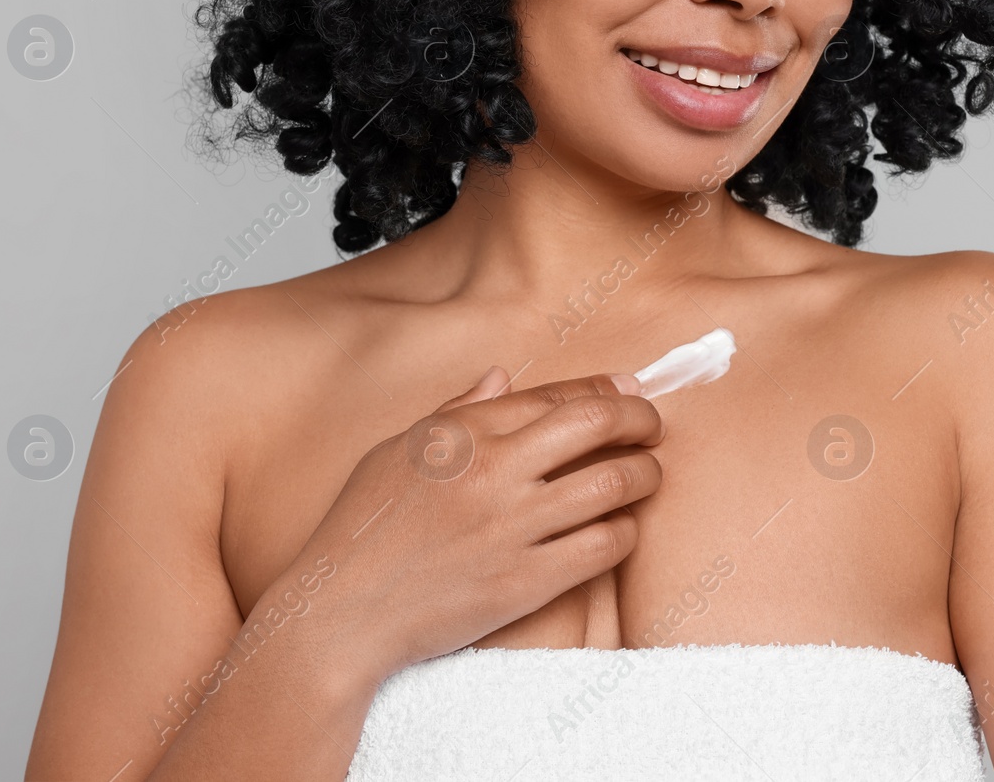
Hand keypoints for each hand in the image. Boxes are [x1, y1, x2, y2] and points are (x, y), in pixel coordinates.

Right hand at [292, 368, 663, 676]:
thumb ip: (455, 412)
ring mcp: (512, 526)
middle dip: (641, 419)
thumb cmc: (361, 532)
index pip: (555, 394)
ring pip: (612, 482)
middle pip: (597, 423)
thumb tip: (500, 378)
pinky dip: (625, 532)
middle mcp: (493, 470)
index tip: (630, 392)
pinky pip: (601, 547)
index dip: (605, 389)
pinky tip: (622, 530)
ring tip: (648, 476)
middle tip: (653, 428)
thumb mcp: (396, 452)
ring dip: (644, 474)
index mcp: (462, 432)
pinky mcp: (525, 581)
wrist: (340, 615)